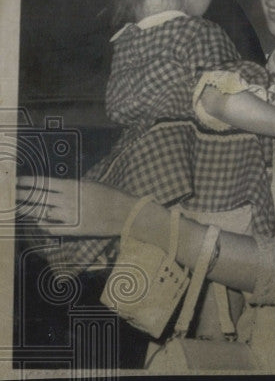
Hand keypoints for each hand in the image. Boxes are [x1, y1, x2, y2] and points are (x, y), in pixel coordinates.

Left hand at [16, 175, 131, 236]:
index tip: (17, 182)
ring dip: (32, 211)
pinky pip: (52, 228)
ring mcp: (70, 215)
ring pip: (43, 213)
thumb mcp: (91, 184)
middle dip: (23, 196)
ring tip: (22, 209)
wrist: (126, 213)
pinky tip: (40, 222)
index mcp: (72, 186)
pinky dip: (43, 225)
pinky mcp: (74, 229)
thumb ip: (72, 186)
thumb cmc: (112, 195)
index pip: (43, 183)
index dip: (28, 182)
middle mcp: (68, 200)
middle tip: (12, 195)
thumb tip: (55, 186)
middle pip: (39, 197)